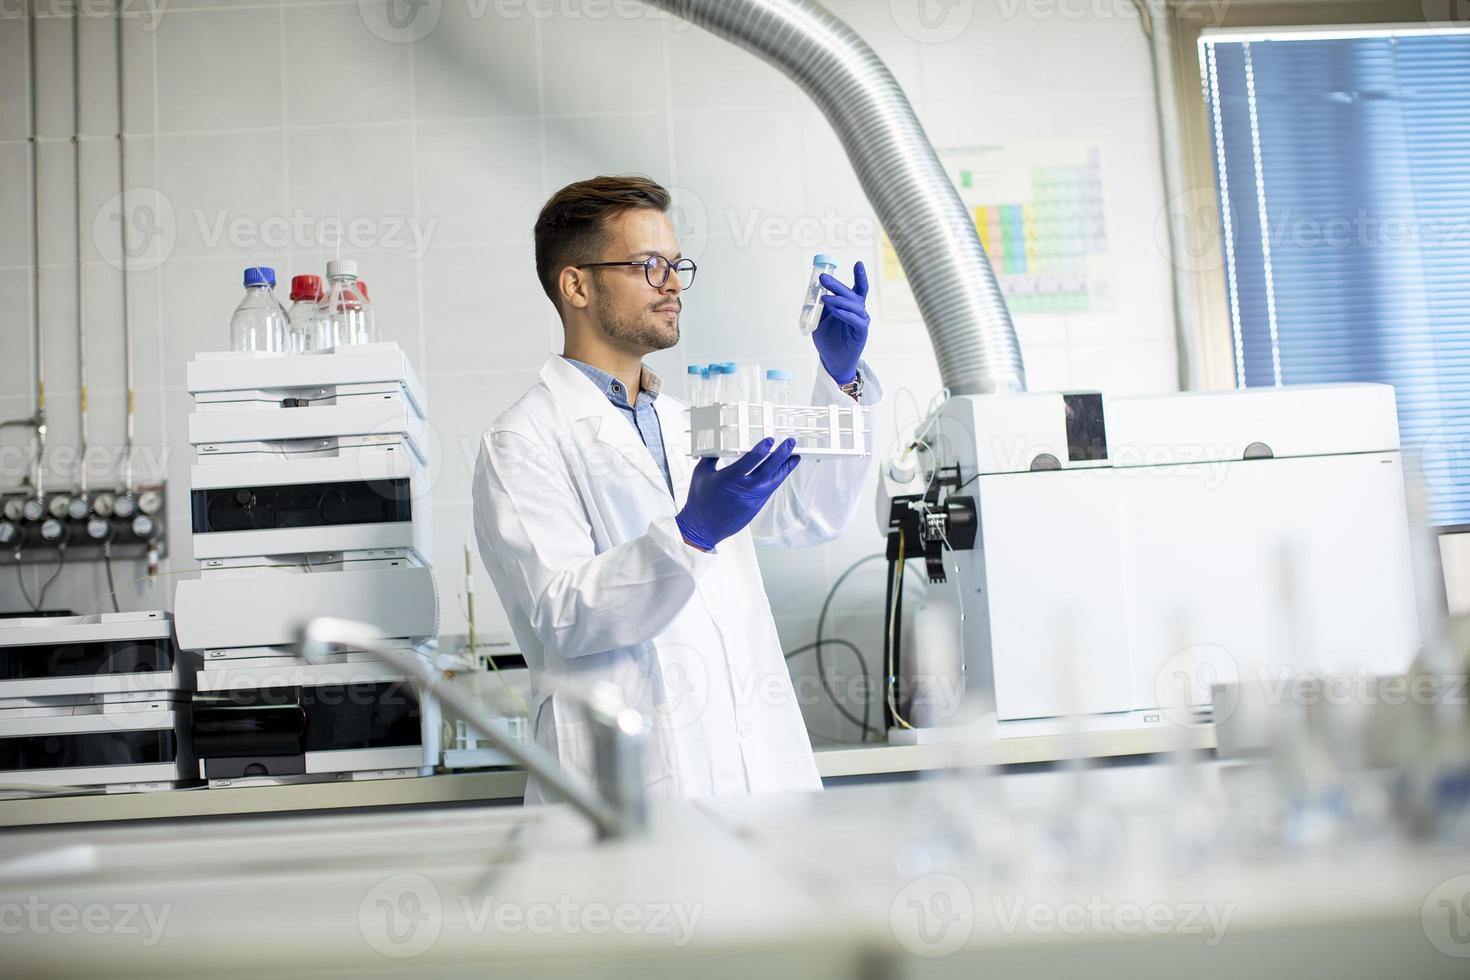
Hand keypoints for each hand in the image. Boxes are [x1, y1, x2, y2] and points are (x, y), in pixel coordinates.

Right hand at [676, 438, 800, 550]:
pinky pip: (770, 490)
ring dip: (785, 468)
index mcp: (728, 478)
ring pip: (774, 481)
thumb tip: (719, 443)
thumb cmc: (699, 501)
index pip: (750, 460)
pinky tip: (782, 472)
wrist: (702, 528)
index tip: (771, 440)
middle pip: (768, 469)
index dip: (762, 449)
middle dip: (782, 454)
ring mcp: (752, 499)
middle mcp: (743, 489)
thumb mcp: (701, 473)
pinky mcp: (756, 507)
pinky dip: (777, 479)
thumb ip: (712, 456)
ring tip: (794, 457)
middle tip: (790, 443)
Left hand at [812, 260, 869, 385]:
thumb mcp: (821, 319)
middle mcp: (858, 311)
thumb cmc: (828, 339)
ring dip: (839, 300)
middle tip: (823, 279)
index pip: (858, 288)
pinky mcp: (861, 333)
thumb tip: (815, 290)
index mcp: (850, 306)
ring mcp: (861, 322)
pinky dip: (846, 315)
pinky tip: (836, 312)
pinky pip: (856, 321)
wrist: (831, 361)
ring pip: (854, 306)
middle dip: (837, 285)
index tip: (858, 263)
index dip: (859, 276)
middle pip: (852, 294)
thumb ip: (821, 306)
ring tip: (825, 299)